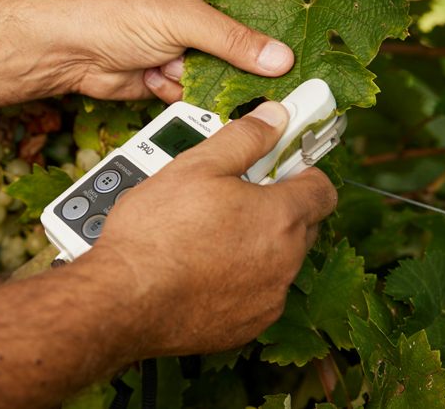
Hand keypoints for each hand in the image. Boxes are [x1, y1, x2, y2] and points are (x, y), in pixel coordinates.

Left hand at [53, 0, 294, 101]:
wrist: (70, 51)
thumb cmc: (116, 13)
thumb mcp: (184, 19)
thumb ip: (234, 39)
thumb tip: (280, 58)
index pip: (258, 1)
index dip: (277, 24)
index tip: (298, 46)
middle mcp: (201, 16)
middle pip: (244, 47)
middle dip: (237, 65)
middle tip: (244, 75)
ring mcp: (187, 48)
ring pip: (220, 76)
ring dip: (196, 78)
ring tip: (169, 64)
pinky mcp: (172, 77)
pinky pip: (194, 93)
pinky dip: (175, 90)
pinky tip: (153, 76)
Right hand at [78, 101, 336, 355]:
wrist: (122, 301)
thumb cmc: (155, 234)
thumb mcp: (196, 166)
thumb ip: (244, 138)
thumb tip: (274, 117)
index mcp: (280, 218)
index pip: (322, 188)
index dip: (300, 170)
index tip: (279, 163)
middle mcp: (284, 263)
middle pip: (301, 225)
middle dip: (277, 205)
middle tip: (234, 193)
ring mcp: (267, 299)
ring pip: (278, 262)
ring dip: (257, 244)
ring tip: (209, 231)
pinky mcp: (246, 328)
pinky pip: (256, 294)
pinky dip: (239, 280)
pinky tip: (203, 267)